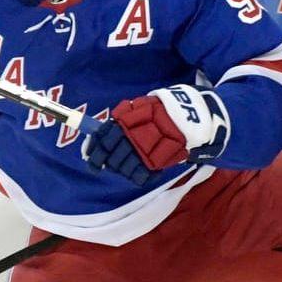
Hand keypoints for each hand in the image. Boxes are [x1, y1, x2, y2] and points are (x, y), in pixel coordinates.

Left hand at [82, 84, 229, 183]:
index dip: (94, 150)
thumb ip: (123, 116)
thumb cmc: (163, 110)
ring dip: (121, 169)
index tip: (90, 158)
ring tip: (124, 168)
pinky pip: (140, 176)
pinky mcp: (156, 163)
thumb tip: (102, 129)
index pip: (102, 139)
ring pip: (124, 168)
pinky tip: (137, 173)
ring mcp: (144, 152)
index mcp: (125, 122)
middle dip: (105, 163)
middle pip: (111, 156)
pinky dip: (137, 176)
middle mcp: (132, 137)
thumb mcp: (141, 105)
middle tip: (102, 165)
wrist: (191, 116)